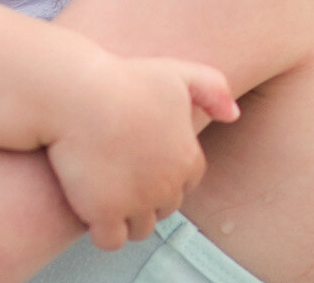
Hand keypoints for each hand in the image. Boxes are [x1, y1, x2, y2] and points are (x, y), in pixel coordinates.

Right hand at [46, 56, 237, 250]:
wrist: (79, 92)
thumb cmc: (126, 79)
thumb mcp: (177, 73)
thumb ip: (212, 89)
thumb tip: (234, 115)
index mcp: (188, 158)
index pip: (186, 183)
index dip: (167, 174)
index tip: (146, 161)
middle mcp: (167, 185)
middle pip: (164, 208)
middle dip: (148, 198)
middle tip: (123, 175)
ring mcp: (137, 202)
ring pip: (140, 229)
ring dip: (128, 218)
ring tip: (108, 193)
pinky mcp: (104, 212)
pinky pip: (110, 240)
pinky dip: (103, 231)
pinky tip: (92, 208)